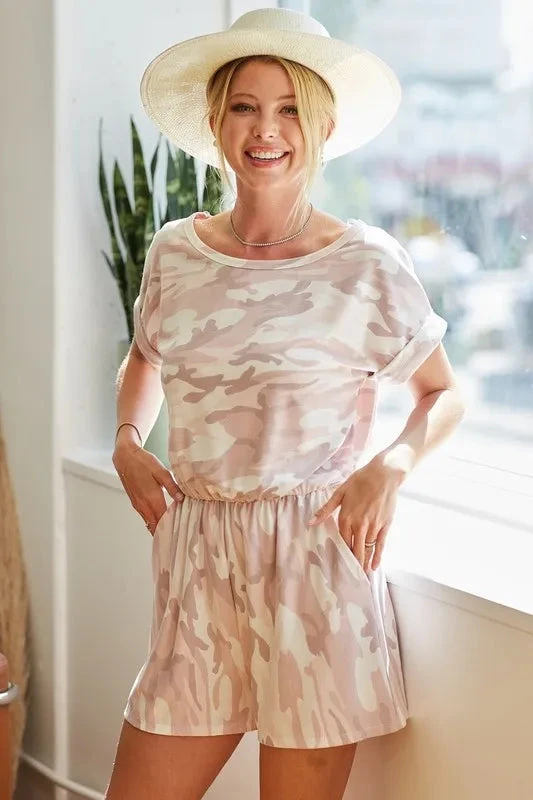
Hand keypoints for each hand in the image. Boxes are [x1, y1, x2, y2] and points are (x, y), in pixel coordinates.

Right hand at [112, 442, 183, 534]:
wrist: (125, 457)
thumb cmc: (143, 462)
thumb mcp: (161, 471)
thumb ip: (172, 487)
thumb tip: (182, 499)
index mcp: (152, 499)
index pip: (162, 521)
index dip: (170, 530)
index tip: (179, 535)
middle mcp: (144, 505)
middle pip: (155, 526)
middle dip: (165, 534)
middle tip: (177, 538)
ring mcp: (138, 505)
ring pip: (149, 523)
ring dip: (158, 529)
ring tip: (171, 533)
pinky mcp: (135, 502)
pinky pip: (145, 517)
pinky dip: (153, 522)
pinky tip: (161, 521)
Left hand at [307, 458, 402, 573]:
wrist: (384, 474)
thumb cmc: (360, 481)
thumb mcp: (340, 493)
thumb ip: (326, 509)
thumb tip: (310, 522)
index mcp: (346, 517)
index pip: (342, 541)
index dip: (340, 554)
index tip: (336, 566)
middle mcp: (360, 525)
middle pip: (355, 549)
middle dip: (352, 564)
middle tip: (348, 579)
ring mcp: (374, 526)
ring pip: (367, 549)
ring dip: (363, 563)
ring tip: (360, 576)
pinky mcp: (385, 526)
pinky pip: (380, 545)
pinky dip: (377, 557)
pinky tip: (373, 567)